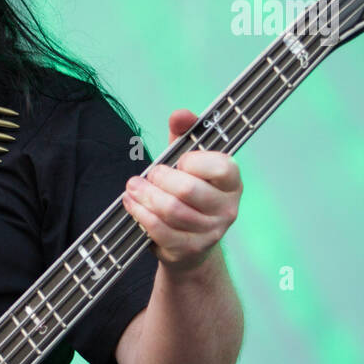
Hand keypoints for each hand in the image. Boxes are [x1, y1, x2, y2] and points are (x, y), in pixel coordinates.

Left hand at [122, 109, 241, 271]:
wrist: (189, 245)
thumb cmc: (188, 194)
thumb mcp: (187, 162)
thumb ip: (184, 135)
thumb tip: (180, 114)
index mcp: (231, 182)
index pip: (220, 166)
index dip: (193, 161)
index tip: (179, 161)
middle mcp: (227, 208)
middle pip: (188, 189)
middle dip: (159, 179)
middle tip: (147, 175)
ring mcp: (211, 232)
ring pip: (171, 210)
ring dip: (144, 196)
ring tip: (132, 188)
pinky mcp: (190, 249)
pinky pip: (161, 230)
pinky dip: (140, 214)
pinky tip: (132, 204)